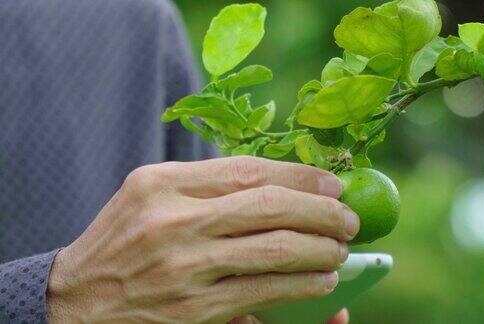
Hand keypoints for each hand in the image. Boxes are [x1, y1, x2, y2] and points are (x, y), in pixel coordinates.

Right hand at [47, 157, 359, 322]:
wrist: (76, 301)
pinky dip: (302, 286)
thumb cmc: (121, 240)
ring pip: (274, 250)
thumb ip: (207, 187)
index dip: (299, 174)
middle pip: (269, 207)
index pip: (246, 170)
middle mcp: (172, 221)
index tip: (332, 181)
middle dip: (321, 211)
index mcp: (161, 183)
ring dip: (320, 250)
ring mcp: (184, 267)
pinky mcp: (194, 310)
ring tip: (341, 250)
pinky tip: (322, 283)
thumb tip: (281, 187)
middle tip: (348, 218)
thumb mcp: (150, 196)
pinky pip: (263, 293)